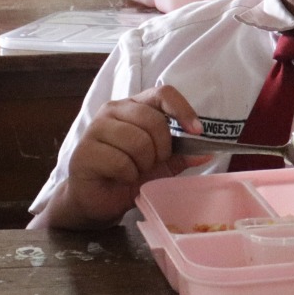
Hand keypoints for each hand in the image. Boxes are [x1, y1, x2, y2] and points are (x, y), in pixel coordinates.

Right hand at [41, 85, 208, 228]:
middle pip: (152, 120)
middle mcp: (113, 110)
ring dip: (143, 164)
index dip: (182, 110)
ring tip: (135, 171)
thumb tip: (208, 152)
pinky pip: (121, 162)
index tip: (197, 132)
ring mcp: (96, 128)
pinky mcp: (85, 151)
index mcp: (133, 106)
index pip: (162, 93)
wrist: (95, 200)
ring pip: (137, 141)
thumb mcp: (161, 165)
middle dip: (162, 148)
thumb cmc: (127, 176)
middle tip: (154, 163)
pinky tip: (120, 178)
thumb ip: (181, 155)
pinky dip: (128, 176)